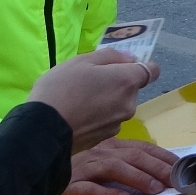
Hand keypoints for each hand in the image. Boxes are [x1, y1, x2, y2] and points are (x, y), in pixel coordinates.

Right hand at [28, 48, 158, 152]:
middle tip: (90, 81)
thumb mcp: (81, 61)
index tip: (126, 65)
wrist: (44, 129)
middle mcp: (129, 103)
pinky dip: (99, 116)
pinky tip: (78, 115)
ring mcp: (118, 123)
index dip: (143, 66)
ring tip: (80, 99)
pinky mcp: (105, 137)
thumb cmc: (61, 88)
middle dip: (116, 83)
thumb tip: (130, 58)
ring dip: (107, 100)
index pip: (152, 71)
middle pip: (130, 89)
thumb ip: (110, 56)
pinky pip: (108, 120)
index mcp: (127, 81)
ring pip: (118, 105)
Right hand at [57, 137, 178, 194]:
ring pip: (114, 169)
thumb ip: (122, 160)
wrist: (35, 168)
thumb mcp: (100, 158)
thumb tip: (153, 170)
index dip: (163, 156)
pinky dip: (107, 194)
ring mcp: (84, 168)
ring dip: (137, 178)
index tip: (181, 166)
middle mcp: (99, 152)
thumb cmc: (71, 166)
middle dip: (157, 167)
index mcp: (108, 145)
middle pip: (133, 156)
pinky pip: (89, 189)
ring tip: (155, 189)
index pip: (142, 147)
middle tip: (176, 179)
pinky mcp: (69, 185)